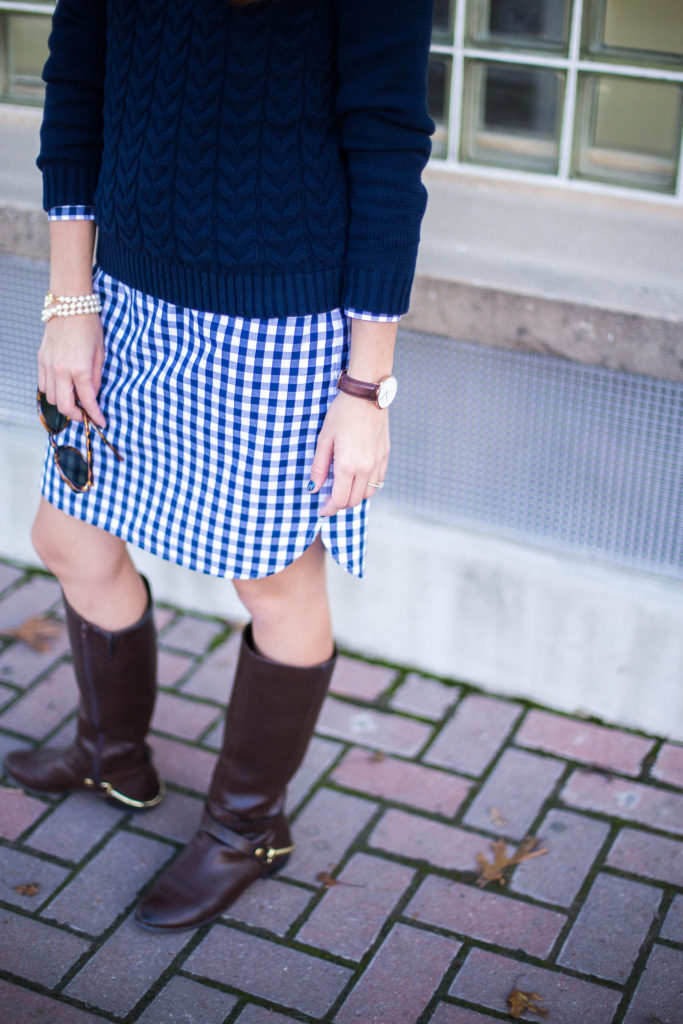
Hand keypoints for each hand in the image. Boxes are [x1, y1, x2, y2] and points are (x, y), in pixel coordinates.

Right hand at [37, 312, 105, 426]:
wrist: (69, 305)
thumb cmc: (89, 326)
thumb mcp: (100, 353)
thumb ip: (97, 377)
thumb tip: (94, 394)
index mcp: (79, 369)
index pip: (88, 401)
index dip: (95, 416)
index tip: (101, 422)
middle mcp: (61, 370)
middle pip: (64, 406)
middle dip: (76, 416)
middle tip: (86, 415)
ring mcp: (48, 365)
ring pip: (51, 398)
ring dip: (63, 403)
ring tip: (75, 399)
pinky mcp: (41, 360)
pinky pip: (43, 385)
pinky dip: (52, 391)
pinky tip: (62, 387)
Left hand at [309, 391, 389, 515]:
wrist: (366, 394)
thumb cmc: (342, 413)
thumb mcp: (324, 439)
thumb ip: (319, 467)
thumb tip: (314, 488)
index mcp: (348, 466)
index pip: (340, 500)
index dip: (329, 509)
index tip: (321, 510)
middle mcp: (365, 468)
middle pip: (354, 500)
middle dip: (340, 504)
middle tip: (328, 499)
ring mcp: (377, 462)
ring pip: (368, 493)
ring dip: (354, 496)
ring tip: (343, 489)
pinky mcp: (385, 455)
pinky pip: (378, 480)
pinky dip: (367, 485)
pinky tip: (357, 477)